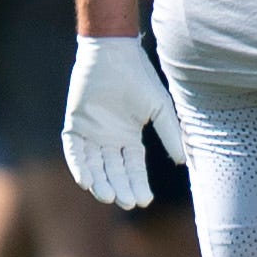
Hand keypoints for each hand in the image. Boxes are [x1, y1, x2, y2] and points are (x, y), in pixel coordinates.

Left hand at [60, 35, 177, 210]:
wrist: (114, 54)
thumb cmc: (139, 78)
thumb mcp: (160, 108)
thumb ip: (170, 134)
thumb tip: (182, 162)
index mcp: (129, 138)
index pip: (133, 168)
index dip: (138, 185)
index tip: (144, 201)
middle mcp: (109, 140)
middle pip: (114, 172)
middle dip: (120, 188)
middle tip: (126, 202)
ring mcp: (91, 134)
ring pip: (95, 167)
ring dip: (100, 182)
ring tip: (108, 196)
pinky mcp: (74, 126)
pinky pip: (75, 152)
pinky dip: (80, 166)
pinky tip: (86, 180)